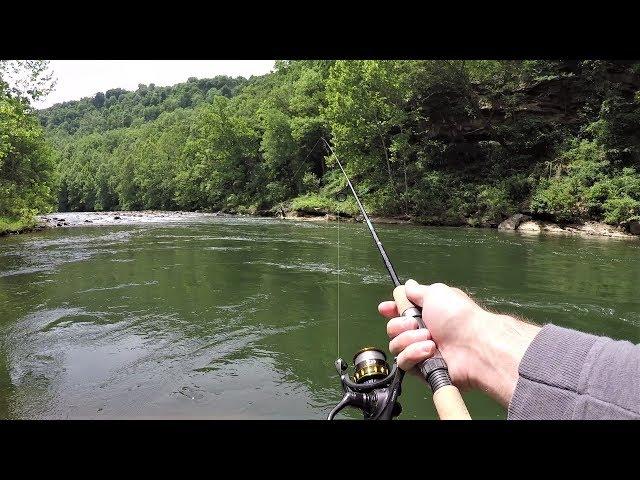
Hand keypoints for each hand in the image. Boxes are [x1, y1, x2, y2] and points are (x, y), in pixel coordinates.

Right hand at [378, 279, 540, 405]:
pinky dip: (414, 354)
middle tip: (416, 323)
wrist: (474, 345)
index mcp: (427, 313)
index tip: (385, 308)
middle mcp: (423, 332)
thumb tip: (408, 285)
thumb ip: (417, 291)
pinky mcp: (422, 369)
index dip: (391, 309)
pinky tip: (429, 351)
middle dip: (400, 325)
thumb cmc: (458, 317)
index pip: (400, 312)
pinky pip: (404, 362)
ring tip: (429, 339)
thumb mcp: (436, 293)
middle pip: (393, 329)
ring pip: (396, 346)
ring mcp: (422, 351)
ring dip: (409, 340)